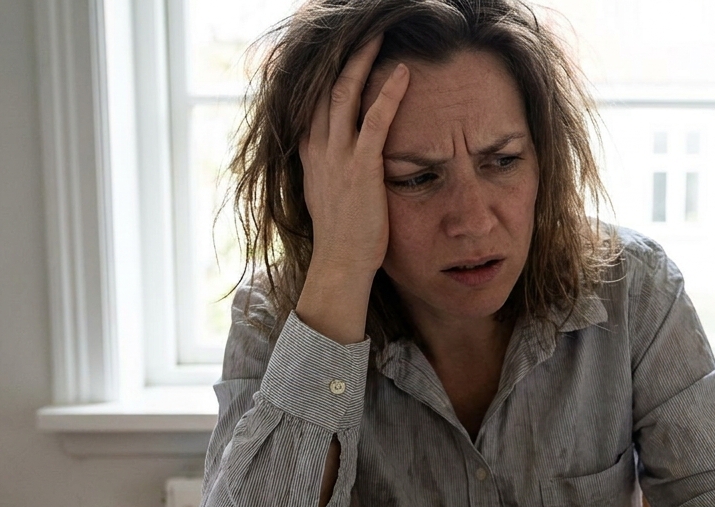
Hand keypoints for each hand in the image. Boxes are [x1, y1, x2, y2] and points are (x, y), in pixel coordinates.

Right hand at [294, 36, 409, 342]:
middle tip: (361, 32)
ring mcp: (338, 157)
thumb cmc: (342, 238)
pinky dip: (389, 93)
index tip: (337, 52)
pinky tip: (403, 72)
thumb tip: (335, 161)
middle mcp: (319, 148)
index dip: (326, 73)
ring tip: (379, 37)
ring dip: (363, 62)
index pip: (314, 101)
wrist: (339, 266)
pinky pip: (375, 121)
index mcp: (311, 153)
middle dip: (342, 57)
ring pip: (346, 95)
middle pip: (326, 88)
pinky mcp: (361, 168)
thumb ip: (330, 171)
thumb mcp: (327, 195)